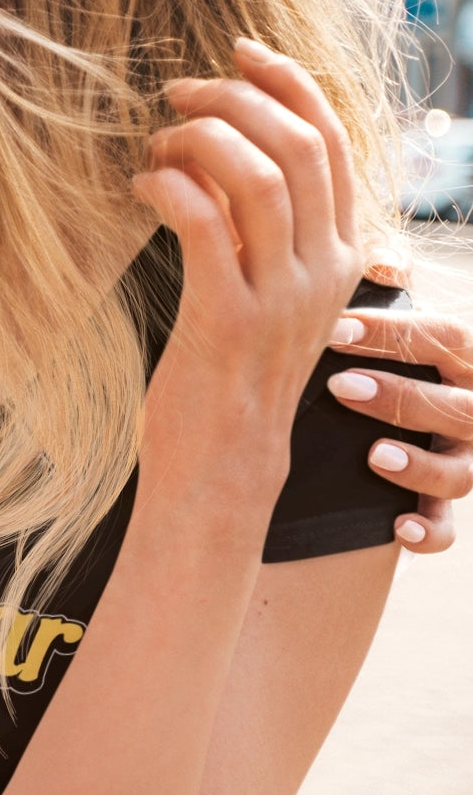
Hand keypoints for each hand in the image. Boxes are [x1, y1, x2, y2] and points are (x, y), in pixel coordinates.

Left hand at [133, 39, 364, 482]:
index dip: (288, 82)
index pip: (333, 140)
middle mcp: (325, 269)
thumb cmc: (229, 372)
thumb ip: (261, 227)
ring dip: (199, 137)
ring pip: (258, 175)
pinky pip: (204, 225)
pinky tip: (140, 187)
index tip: (239, 51)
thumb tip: (222, 150)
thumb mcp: (266, 290)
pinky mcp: (228, 320)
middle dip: (235, 97)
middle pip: (299, 143)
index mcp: (343, 254)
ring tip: (156, 140)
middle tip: (178, 90)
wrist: (223, 462)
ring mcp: (282, 296)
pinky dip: (169, 187)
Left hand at [326, 263, 472, 552]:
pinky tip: (398, 528)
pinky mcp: (440, 506)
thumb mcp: (396, 322)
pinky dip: (428, 533)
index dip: (394, 334)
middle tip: (339, 386)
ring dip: (419, 465)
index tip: (336, 328)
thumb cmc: (391, 357)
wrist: (397, 415)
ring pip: (461, 472)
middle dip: (400, 397)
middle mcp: (472, 411)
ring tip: (373, 456)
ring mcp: (463, 460)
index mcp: (463, 360)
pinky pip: (447, 530)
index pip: (443, 338)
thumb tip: (382, 261)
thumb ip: (389, 292)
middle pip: (457, 406)